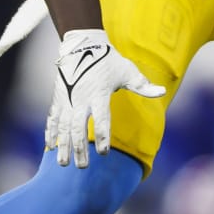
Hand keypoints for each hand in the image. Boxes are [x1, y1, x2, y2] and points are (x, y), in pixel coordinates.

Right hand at [46, 28, 164, 166]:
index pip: (101, 119)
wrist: (82, 46)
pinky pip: (52, 118)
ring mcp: (67, 100)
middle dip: (79, 149)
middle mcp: (80, 99)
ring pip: (63, 127)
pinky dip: (50, 132)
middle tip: (82, 167)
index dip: (102, 137)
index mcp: (98, 94)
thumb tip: (162, 92)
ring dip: (63, 146)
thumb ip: (142, 85)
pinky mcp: (58, 98)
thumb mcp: (127, 70)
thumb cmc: (108, 60)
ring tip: (64, 164)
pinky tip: (50, 147)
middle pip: (78, 128)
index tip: (104, 153)